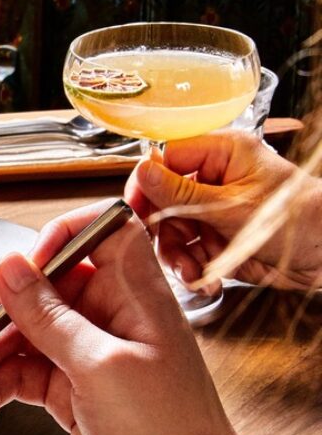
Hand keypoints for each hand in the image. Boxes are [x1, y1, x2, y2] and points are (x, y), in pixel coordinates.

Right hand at [0, 201, 243, 434]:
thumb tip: (9, 264)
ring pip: (19, 336)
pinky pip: (20, 375)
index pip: (95, 233)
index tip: (10, 271)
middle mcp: (108, 314)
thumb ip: (48, 315)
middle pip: (36, 291)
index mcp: (133, 293)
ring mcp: (87, 351)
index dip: (51, 240)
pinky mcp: (70, 387)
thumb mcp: (100, 368)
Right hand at [124, 129, 321, 291]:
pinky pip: (185, 254)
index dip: (146, 181)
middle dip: (162, 230)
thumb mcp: (233, 206)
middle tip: (167, 246)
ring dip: (175, 256)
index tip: (135, 206)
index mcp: (222, 154)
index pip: (166, 158)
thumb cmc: (298, 217)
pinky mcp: (214, 241)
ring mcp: (212, 213)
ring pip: (169, 232)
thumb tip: (142, 172)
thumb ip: (182, 193)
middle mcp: (212, 181)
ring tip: (192, 272)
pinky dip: (191, 270)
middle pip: (161, 200)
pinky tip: (206, 280)